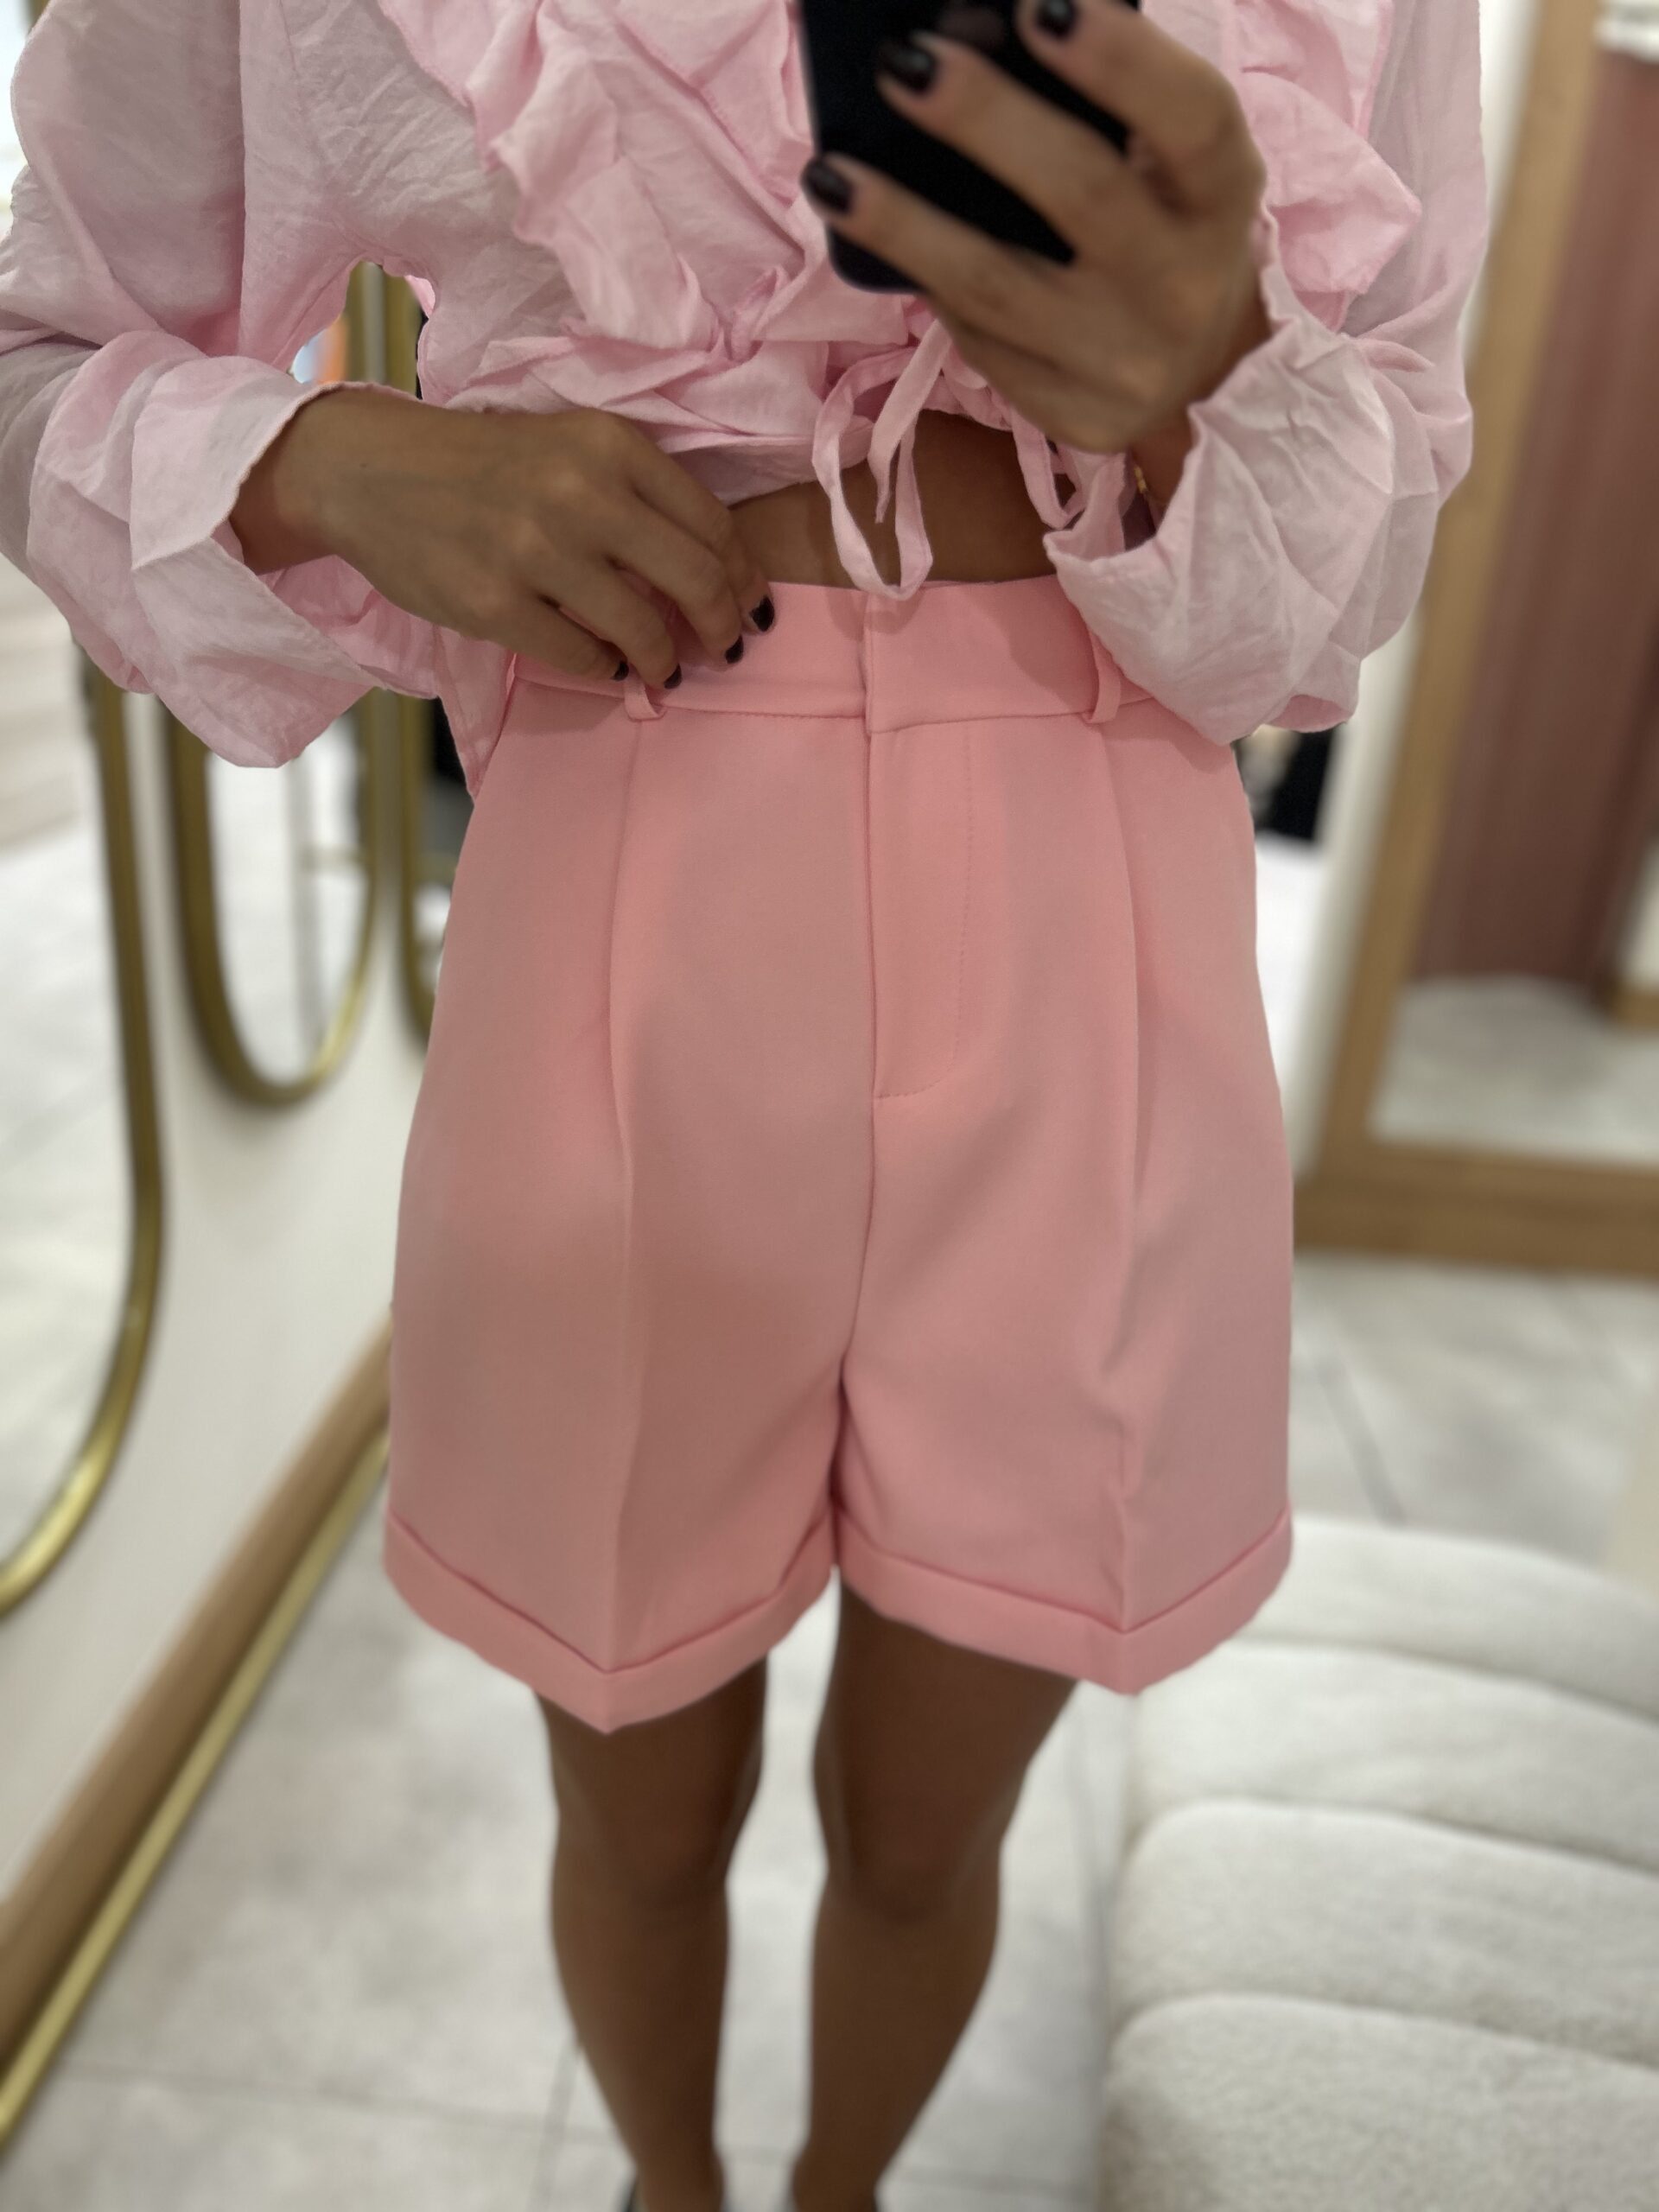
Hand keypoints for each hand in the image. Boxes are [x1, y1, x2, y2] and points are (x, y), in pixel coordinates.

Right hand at [231, 387, 773, 683]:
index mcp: (610, 445)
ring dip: (666, 661)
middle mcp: (581, 493)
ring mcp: (536, 551)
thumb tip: (713, 570)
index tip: (753, 605)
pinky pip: (581, 656)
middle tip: (728, 648)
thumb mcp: (570, 446)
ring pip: (642, 629)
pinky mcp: (495, 604)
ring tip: (666, 670)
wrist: (372, 472)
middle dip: (724, 626)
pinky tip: (609, 665)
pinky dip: (606, 668)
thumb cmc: (485, 464)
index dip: (745, 577)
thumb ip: (638, 493)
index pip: (712, 524)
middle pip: (696, 580)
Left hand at [800, 0, 1271, 478]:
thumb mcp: (1162, 160)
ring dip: (902, 223)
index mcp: (1220, 197)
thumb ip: (1095, 103)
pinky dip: (923, 282)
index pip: (1191, 121)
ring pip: (996, 286)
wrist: (1201, 372)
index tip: (1039, 7)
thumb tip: (966, 30)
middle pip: (1082, 193)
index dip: (1121, 62)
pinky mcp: (1074, 416)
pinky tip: (874, 240)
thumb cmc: (1165, 226)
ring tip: (831, 175)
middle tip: (904, 62)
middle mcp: (1182, 286)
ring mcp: (1125, 363)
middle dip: (985, 120)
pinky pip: (978, 340)